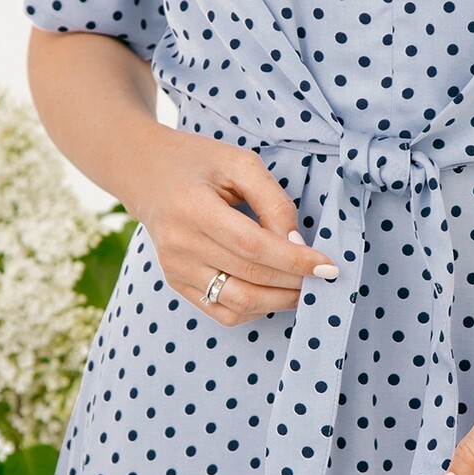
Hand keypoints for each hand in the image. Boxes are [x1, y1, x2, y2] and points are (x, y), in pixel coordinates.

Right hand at [122, 125, 340, 325]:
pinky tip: (273, 293)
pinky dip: (255, 309)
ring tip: (303, 288)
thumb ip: (273, 202)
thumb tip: (298, 244)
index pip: (253, 247)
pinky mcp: (177, 282)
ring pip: (239, 303)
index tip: (328, 267)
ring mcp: (176, 268)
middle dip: (295, 282)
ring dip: (279, 301)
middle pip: (250, 277)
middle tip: (323, 278)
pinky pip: (222, 312)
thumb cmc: (198, 162)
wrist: (145, 173)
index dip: (295, 261)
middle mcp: (180, 245)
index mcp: (193, 209)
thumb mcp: (240, 164)